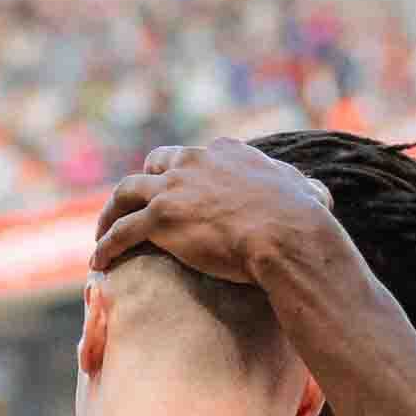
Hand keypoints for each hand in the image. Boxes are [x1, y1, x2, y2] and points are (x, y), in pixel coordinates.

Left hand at [91, 136, 347, 290]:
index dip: (179, 172)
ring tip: (102, 234)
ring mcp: (173, 189)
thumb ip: (301, 187)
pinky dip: (106, 246)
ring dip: (111, 213)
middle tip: (132, 205)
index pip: (191, 155)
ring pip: (125, 194)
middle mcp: (194, 162)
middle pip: (153, 166)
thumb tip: (316, 192)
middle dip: (140, 184)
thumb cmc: (301, 220)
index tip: (174, 189)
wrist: (287, 237)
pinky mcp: (160, 219)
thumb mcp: (306, 191)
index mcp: (225, 152)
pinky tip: (99, 263)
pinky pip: (121, 232)